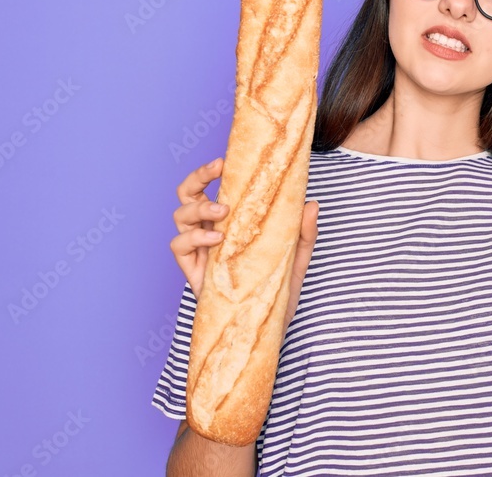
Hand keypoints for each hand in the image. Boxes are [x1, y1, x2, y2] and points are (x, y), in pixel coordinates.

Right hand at [170, 157, 319, 336]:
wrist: (268, 331)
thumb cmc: (277, 293)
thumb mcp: (296, 260)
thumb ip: (303, 234)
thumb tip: (313, 204)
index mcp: (230, 223)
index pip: (213, 187)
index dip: (213, 170)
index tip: (226, 158)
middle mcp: (210, 233)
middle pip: (187, 194)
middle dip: (196, 177)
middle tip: (217, 169)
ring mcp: (200, 252)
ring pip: (179, 215)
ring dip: (198, 207)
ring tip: (222, 213)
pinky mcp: (193, 273)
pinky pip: (179, 246)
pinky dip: (194, 237)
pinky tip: (217, 239)